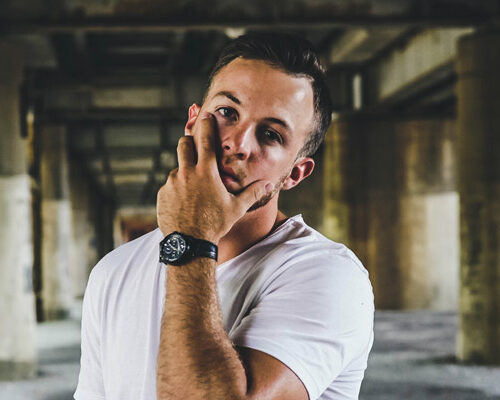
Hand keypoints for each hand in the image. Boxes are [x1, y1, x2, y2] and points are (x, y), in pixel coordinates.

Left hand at [156, 112, 272, 242]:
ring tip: (194, 191)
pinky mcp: (162, 194)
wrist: (189, 244)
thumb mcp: (236, 208)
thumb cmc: (215, 225)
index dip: (206, 125)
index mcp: (206, 172)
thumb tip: (269, 185)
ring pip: (177, 168)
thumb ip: (252, 193)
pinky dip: (177, 190)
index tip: (206, 115)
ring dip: (185, 172)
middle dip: (189, 142)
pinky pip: (170, 186)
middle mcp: (187, 173)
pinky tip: (185, 204)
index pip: (206, 140)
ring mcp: (172, 183)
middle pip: (184, 145)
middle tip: (195, 147)